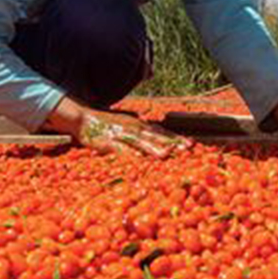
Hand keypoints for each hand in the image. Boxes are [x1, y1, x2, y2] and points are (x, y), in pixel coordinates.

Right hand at [42, 96, 191, 157]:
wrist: (84, 118)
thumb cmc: (109, 125)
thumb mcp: (129, 125)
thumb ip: (143, 132)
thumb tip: (159, 139)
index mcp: (140, 125)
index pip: (162, 132)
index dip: (177, 139)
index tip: (192, 145)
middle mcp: (134, 128)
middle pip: (156, 136)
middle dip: (172, 143)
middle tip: (187, 149)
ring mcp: (122, 134)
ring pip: (140, 142)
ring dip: (153, 148)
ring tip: (165, 156)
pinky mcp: (108, 142)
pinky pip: (120, 149)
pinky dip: (129, 154)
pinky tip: (137, 160)